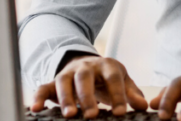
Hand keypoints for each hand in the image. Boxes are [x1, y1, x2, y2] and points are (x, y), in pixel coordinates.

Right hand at [30, 55, 148, 117]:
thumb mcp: (123, 81)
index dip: (117, 95)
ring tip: (69, 115)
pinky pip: (44, 87)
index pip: (113, 78)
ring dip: (65, 98)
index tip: (121, 113)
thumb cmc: (107, 77)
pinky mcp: (53, 82)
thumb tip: (144, 106)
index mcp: (106, 65)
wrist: (88, 64)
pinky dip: (38, 97)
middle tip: (92, 115)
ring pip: (64, 82)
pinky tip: (36, 108)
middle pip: (85, 78)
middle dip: (87, 97)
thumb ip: (132, 93)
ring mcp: (68, 73)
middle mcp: (85, 67)